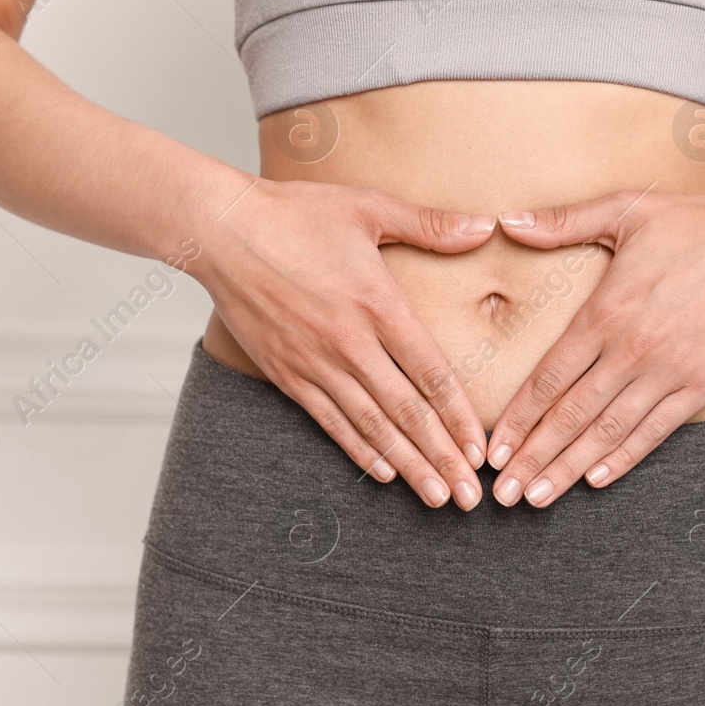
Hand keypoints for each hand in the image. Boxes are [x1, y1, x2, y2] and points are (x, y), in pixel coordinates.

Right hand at [195, 176, 493, 508]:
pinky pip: (330, 421)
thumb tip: (486, 228)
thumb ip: (430, 225)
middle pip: (406, 412)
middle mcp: (349, 342)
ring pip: (371, 426)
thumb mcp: (368, 208)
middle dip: (441, 458)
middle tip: (469, 497)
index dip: (459, 417)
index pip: (430, 373)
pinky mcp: (286, 373)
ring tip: (436, 497)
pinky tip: (385, 473)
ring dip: (407, 466)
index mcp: (378, 303)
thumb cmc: (294, 213)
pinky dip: (359, 450)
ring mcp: (315, 362)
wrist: (219, 229)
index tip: (481, 449)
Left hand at [484, 182, 704, 506]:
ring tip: (538, 497)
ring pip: (607, 431)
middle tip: (504, 493)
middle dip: (533, 457)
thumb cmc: (696, 223)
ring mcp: (668, 371)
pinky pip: (655, 430)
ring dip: (569, 468)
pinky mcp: (702, 384)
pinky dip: (624, 457)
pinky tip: (597, 478)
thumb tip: (508, 221)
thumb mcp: (623, 211)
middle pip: (569, 415)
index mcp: (605, 313)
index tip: (494, 448)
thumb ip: (562, 222)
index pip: (548, 378)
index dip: (518, 419)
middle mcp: (631, 350)